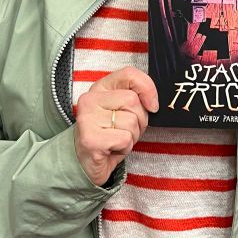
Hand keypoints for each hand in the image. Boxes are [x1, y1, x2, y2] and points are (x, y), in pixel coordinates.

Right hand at [74, 66, 158, 185]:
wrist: (85, 163)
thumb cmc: (109, 135)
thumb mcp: (123, 111)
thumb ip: (136, 98)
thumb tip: (152, 103)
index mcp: (100, 88)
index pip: (129, 74)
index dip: (147, 88)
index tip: (152, 106)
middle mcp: (90, 99)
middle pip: (133, 100)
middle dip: (140, 120)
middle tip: (126, 131)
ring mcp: (88, 118)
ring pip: (131, 121)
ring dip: (132, 136)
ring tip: (117, 141)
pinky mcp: (91, 138)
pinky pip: (125, 139)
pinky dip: (125, 148)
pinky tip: (112, 149)